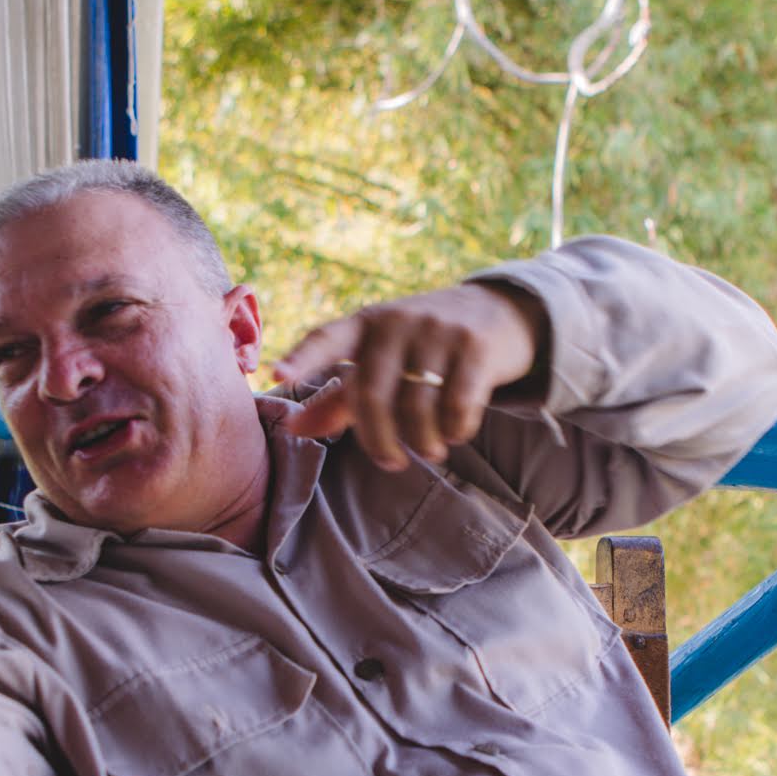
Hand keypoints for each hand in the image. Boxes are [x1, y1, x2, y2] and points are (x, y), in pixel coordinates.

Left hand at [274, 282, 546, 470]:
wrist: (497, 311)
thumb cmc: (423, 348)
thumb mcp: (380, 361)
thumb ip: (339, 398)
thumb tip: (292, 430)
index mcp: (364, 324)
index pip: (326, 338)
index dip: (302, 358)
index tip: (279, 375)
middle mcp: (396, 322)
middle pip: (372, 394)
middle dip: (378, 440)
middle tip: (391, 463)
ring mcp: (437, 331)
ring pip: (416, 405)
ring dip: (422, 442)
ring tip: (430, 452)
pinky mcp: (475, 346)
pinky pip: (458, 405)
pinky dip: (455, 430)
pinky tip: (455, 434)